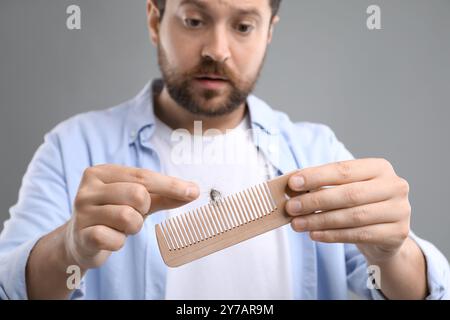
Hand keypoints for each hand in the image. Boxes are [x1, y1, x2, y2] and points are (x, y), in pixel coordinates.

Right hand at [64, 164, 198, 269]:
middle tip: (133, 214)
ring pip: (128, 217)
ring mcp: (82, 212)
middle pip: (137, 194)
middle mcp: (88, 188)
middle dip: (143, 209)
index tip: (193, 191)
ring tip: (120, 227)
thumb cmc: (113, 214)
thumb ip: (164, 195)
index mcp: (102, 172)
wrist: (80, 241)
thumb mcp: (138, 201)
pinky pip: (115, 240)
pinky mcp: (81, 236)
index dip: (170, 185)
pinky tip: (109, 239)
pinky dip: (119, 242)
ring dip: (132, 227)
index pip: (143, 176)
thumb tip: (193, 190)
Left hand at [286, 158, 410, 262]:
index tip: (293, 183)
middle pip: (349, 194)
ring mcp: (400, 210)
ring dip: (320, 220)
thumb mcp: (344, 189)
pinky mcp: (398, 233)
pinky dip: (332, 235)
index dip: (316, 176)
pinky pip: (359, 235)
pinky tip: (314, 234)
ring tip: (297, 224)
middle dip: (315, 201)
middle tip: (291, 207)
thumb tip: (292, 188)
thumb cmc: (359, 205)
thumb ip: (322, 185)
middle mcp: (395, 186)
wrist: (386, 233)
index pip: (344, 170)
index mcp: (380, 167)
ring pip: (353, 216)